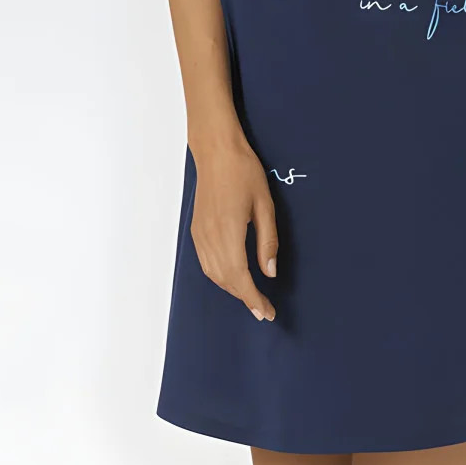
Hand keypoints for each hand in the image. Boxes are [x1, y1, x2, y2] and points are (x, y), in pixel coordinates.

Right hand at [189, 134, 278, 321]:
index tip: (266, 312)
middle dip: (245, 298)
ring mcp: (200, 234)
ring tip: (251, 297)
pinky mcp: (196, 230)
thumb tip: (269, 272)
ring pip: (214, 274)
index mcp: (229, 231)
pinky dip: (220, 276)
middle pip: (226, 280)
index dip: (253, 299)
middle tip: (264, 309)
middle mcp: (210, 237)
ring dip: (232, 288)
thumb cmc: (244, 172)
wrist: (216, 151)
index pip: (240, 276)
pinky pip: (206, 263)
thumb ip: (267, 241)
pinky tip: (233, 277)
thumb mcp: (265, 205)